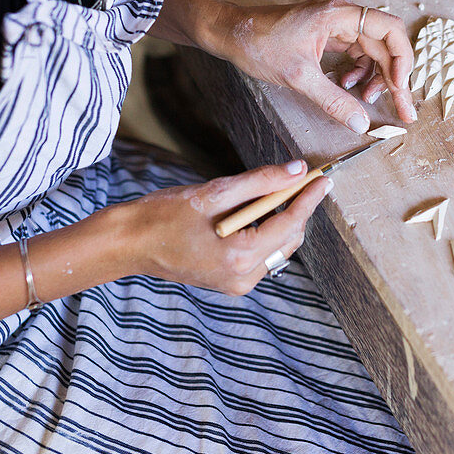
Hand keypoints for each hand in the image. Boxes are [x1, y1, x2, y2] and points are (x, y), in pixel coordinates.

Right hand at [123, 161, 330, 294]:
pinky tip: (254, 213)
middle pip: (288, 238)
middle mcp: (243, 276)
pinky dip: (265, 233)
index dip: (309, 198)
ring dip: (281, 220)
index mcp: (239, 254)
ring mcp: (237, 284)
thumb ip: (260, 181)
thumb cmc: (164, 214)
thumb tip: (297, 170)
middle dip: (297, 208)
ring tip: (273, 193)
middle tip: (301, 179)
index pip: (289, 223)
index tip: (324, 178)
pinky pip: (261, 256)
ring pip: (277, 248)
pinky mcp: (231, 283)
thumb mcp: (214, 191)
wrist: (129, 244)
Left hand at [220, 0, 416, 132]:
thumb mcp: (299, 77)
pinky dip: (358, 72)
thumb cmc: (259, 44)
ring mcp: (337, 24)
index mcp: (340, 14)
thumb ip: (333, 100)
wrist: (231, 33)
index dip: (403, 59)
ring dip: (375, 76)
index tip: (401, 88)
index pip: (390, 29)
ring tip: (366, 98)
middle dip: (394, 77)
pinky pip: (356, 53)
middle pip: (385, 43)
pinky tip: (348, 86)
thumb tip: (361, 122)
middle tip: (402, 108)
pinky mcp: (328, 35)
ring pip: (372, 50)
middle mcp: (343, 14)